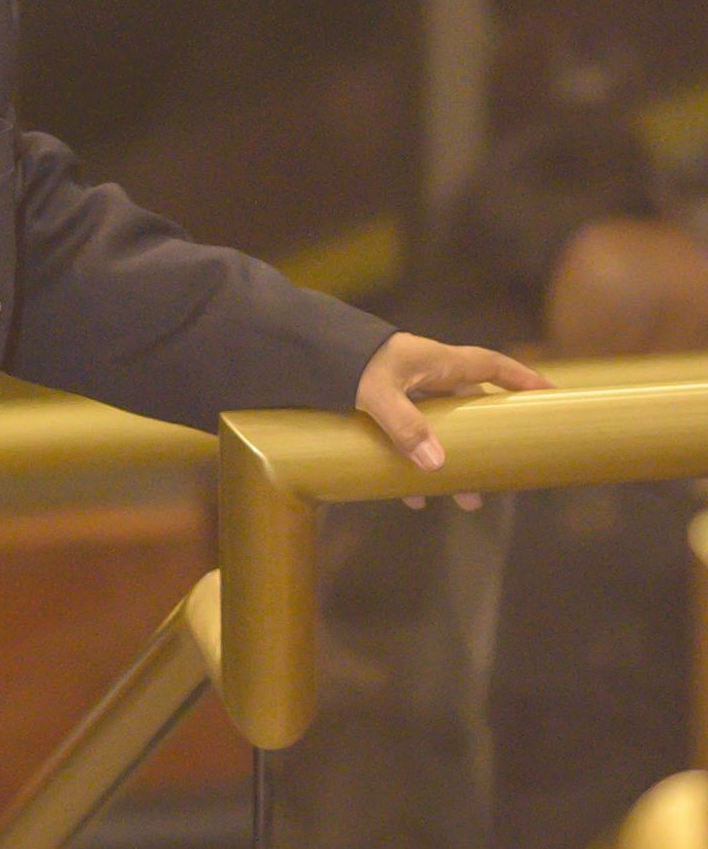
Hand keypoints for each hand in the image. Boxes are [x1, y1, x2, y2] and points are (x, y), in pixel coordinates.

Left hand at [354, 331, 551, 507]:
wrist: (300, 349)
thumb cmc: (343, 361)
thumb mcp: (377, 393)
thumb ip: (405, 426)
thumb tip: (437, 465)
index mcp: (436, 362)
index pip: (491, 366)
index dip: (521, 379)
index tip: (548, 395)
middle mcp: (425, 376)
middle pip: (468, 410)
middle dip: (486, 442)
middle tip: (502, 475)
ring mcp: (404, 393)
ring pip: (438, 432)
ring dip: (450, 464)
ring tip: (462, 499)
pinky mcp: (380, 408)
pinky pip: (406, 441)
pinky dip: (411, 467)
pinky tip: (410, 496)